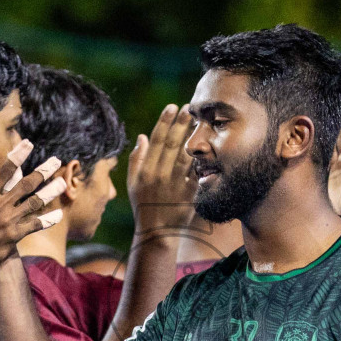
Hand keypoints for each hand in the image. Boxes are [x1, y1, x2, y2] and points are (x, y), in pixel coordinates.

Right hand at [0, 135, 64, 272]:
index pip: (5, 171)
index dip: (18, 156)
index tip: (28, 144)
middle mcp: (0, 206)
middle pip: (26, 184)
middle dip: (43, 171)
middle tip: (56, 161)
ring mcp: (9, 220)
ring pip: (35, 203)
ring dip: (50, 192)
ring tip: (63, 183)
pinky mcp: (15, 235)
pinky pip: (36, 225)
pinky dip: (48, 220)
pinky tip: (59, 214)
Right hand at [126, 104, 195, 234]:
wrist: (157, 233)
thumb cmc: (144, 206)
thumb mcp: (133, 184)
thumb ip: (136, 159)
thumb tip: (142, 136)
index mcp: (146, 171)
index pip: (156, 141)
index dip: (164, 122)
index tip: (172, 107)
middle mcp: (160, 176)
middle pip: (172, 144)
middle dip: (181, 123)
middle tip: (190, 107)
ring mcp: (175, 185)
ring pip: (186, 155)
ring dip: (193, 136)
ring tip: (200, 121)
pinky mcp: (189, 194)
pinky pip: (197, 173)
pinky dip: (202, 159)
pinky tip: (207, 145)